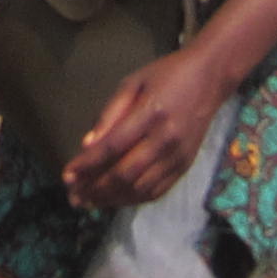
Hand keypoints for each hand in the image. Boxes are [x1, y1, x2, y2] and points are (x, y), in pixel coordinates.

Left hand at [62, 42, 233, 209]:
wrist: (209, 78)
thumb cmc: (166, 75)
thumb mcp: (132, 83)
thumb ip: (109, 114)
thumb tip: (87, 146)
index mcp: (150, 113)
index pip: (112, 147)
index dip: (87, 165)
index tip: (67, 176)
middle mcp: (165, 139)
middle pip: (125, 174)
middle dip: (95, 189)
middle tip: (74, 197)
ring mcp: (178, 156)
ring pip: (140, 188)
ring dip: (112, 199)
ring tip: (90, 202)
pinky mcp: (186, 166)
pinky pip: (157, 191)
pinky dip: (134, 199)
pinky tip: (116, 200)